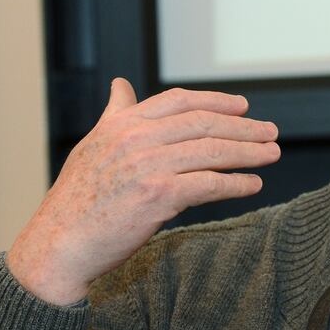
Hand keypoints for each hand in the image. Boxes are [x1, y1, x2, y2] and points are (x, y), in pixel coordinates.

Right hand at [7, 78, 279, 305]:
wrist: (58, 244)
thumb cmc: (77, 199)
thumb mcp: (93, 145)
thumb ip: (116, 115)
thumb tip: (122, 86)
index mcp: (122, 123)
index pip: (180, 101)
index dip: (217, 101)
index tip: (244, 107)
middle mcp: (136, 139)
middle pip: (204, 124)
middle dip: (244, 127)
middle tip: (271, 131)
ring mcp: (147, 166)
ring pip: (212, 152)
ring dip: (249, 153)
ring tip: (271, 154)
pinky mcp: (158, 196)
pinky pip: (209, 184)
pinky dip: (236, 184)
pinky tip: (254, 184)